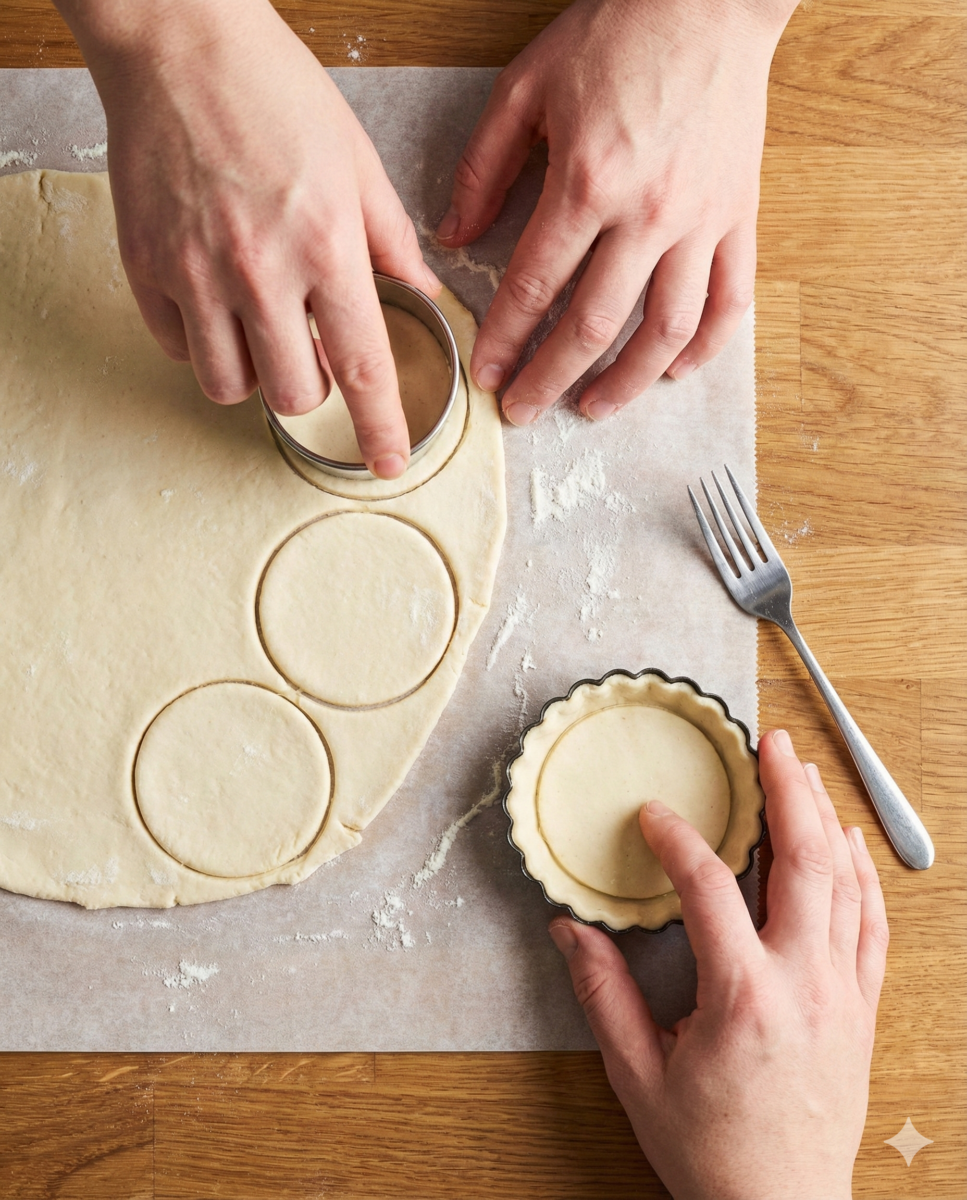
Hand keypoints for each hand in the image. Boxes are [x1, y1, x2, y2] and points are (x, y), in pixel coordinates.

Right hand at [55, 0, 440, 478]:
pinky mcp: (145, 265)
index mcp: (325, 245)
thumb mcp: (357, 160)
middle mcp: (260, 270)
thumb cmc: (273, 90)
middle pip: (293, 394)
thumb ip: (391, 239)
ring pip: (228, 385)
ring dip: (253, 374)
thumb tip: (420, 292)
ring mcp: (194, 271)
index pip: (363, 366)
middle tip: (310, 350)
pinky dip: (200, 341)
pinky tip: (214, 300)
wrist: (177, 40)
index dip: (381, 426)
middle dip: (311, 390)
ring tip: (259, 328)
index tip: (388, 462)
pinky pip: (177, 346)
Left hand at [438, 0, 795, 425]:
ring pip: (667, 329)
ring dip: (628, 381)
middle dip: (551, 378)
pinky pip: (730, 298)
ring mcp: (700, 219)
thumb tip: (456, 237)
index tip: (486, 375)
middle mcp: (647, 213)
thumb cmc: (618, 31)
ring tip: (594, 407)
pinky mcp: (739, 215)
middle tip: (524, 411)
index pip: (535, 285)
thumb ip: (485, 166)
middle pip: (595, 324)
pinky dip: (706, 345)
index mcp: (587, 181)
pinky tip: (675, 372)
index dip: (505, 339)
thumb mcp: (528, 85)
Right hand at [549, 730, 888, 1199]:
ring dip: (827, 820)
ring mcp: (843, 995)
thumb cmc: (712, 1151)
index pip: (709, 888)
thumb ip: (602, 995)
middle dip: (788, 792)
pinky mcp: (862, 1011)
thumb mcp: (637, 1075)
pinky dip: (865, 878)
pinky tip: (851, 846)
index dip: (677, 841)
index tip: (654, 818)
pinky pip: (873, 927)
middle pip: (805, 863)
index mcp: (743, 998)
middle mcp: (805, 986)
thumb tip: (572, 931)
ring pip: (846, 885)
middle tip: (770, 745)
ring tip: (807, 773)